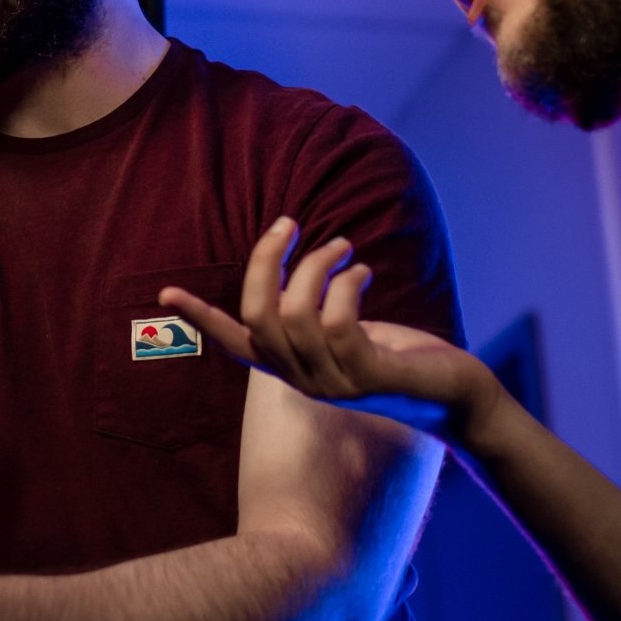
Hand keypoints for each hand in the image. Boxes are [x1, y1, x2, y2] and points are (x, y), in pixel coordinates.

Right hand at [158, 217, 498, 442]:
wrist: (455, 397)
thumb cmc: (400, 356)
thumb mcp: (348, 331)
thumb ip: (316, 310)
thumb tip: (298, 265)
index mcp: (291, 367)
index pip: (236, 342)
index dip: (200, 317)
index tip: (165, 292)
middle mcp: (303, 379)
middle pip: (259, 314)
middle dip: (268, 260)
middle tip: (290, 224)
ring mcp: (333, 383)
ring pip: (297, 314)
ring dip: (317, 265)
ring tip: (343, 246)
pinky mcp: (368, 378)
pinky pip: (339, 322)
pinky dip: (347, 284)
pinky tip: (363, 271)